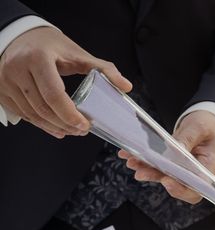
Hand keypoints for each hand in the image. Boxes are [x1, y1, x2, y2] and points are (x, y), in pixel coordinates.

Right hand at [0, 26, 131, 138]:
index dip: (70, 115)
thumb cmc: (50, 46)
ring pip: (32, 114)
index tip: (85, 125)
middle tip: (82, 130)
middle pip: (43, 108)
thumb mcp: (78, 54)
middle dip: (65, 124)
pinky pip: (22, 114)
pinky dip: (40, 125)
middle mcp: (17, 69)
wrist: (22, 37)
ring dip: (54, 127)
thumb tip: (126, 86)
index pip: (54, 95)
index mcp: (38, 59)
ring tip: (72, 130)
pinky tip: (56, 128)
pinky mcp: (2, 90)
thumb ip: (104, 69)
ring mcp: (6, 80)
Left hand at [120, 110, 214, 203]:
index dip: (181, 189)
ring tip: (132, 162)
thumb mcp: (201, 128)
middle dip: (156, 178)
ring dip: (146, 171)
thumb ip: (189, 138)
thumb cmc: (208, 127)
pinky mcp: (170, 166)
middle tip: (140, 173)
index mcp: (208, 170)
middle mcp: (194, 175)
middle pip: (176, 184)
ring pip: (162, 177)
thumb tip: (177, 148)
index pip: (196, 188)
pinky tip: (129, 155)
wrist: (205, 125)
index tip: (167, 181)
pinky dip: (143, 162)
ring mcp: (181, 172)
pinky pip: (156, 167)